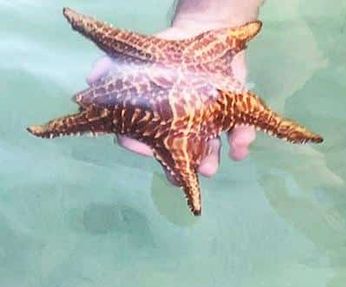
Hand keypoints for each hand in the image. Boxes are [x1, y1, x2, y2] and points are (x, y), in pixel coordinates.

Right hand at [88, 8, 257, 181]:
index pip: (146, 142)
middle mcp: (185, 132)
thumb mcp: (137, 57)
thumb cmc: (168, 56)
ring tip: (207, 167)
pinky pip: (240, 135)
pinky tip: (238, 148)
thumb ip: (113, 67)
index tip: (132, 142)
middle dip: (179, 170)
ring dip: (209, 163)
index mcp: (160, 124)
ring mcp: (210, 128)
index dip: (138, 145)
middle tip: (178, 177)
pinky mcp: (235, 118)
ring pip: (210, 155)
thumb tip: (91, 79)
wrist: (205, 35)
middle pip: (180, 160)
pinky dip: (241, 142)